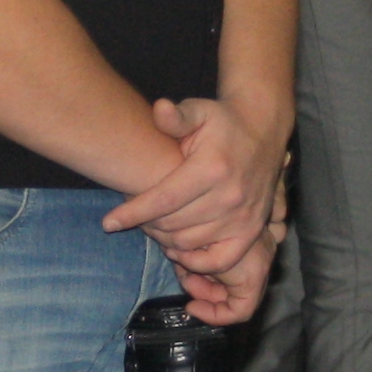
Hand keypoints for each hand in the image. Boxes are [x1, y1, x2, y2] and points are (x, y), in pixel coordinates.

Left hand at [106, 95, 284, 321]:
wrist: (263, 131)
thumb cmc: (222, 122)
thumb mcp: (199, 111)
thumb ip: (177, 116)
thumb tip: (160, 109)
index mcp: (212, 168)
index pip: (164, 199)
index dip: (133, 213)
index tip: (108, 223)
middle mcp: (229, 196)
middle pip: (173, 224)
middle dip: (147, 224)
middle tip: (134, 218)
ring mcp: (243, 217)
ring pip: (190, 243)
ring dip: (166, 240)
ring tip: (153, 228)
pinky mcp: (252, 230)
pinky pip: (220, 260)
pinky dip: (196, 262)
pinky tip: (178, 249)